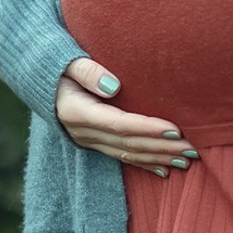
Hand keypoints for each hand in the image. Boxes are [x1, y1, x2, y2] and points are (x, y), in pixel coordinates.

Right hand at [54, 56, 192, 173]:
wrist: (40, 81)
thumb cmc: (58, 65)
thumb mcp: (67, 62)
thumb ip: (88, 71)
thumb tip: (114, 86)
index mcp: (77, 112)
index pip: (119, 124)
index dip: (148, 128)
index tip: (175, 129)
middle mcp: (83, 132)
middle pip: (128, 143)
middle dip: (162, 147)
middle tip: (192, 149)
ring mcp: (88, 141)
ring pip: (128, 154)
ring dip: (158, 158)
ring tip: (186, 160)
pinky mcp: (93, 143)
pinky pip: (121, 157)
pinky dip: (144, 164)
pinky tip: (164, 170)